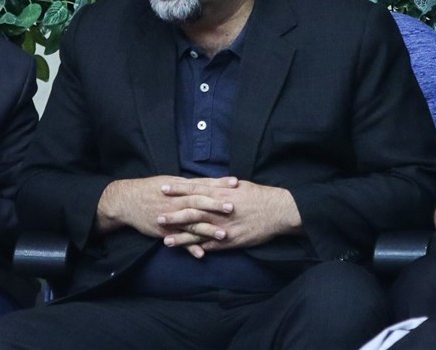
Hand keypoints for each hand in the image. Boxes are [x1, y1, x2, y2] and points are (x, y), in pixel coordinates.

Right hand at [95, 175, 236, 257]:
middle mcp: (177, 201)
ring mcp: (171, 217)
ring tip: (223, 235)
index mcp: (180, 188)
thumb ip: (190, 184)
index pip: (203, 184)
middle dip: (216, 205)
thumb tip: (210, 183)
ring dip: (207, 230)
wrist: (126, 201)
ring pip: (191, 224)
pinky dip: (190, 248)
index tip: (236, 183)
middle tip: (233, 208)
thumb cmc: (151, 189)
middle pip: (199, 203)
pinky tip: (202, 255)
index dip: (219, 183)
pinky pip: (180, 241)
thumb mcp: (170, 181)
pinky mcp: (165, 231)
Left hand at [157, 179, 301, 253]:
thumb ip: (221, 185)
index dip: (177, 190)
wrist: (278, 211)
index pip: (194, 190)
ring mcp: (224, 227)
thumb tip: (208, 182)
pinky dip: (199, 249)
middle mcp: (219, 210)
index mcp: (221, 193)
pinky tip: (187, 253)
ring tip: (165, 241)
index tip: (162, 189)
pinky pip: (212, 246)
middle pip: (192, 212)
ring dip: (181, 237)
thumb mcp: (239, 186)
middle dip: (173, 215)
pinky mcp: (231, 241)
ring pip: (198, 232)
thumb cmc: (260, 196)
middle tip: (157, 217)